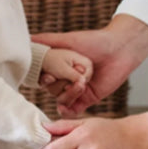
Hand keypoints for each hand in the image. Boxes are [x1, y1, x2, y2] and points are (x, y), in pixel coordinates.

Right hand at [33, 15, 147, 115]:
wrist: (120, 49)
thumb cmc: (95, 41)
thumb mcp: (69, 39)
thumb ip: (48, 40)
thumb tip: (27, 38)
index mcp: (59, 65)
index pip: (43, 76)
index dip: (43, 78)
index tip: (48, 75)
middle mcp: (65, 78)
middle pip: (51, 89)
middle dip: (58, 85)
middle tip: (71, 77)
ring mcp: (76, 89)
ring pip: (61, 100)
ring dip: (67, 94)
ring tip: (81, 83)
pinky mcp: (88, 98)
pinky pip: (73, 110)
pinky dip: (68, 110)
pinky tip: (69, 105)